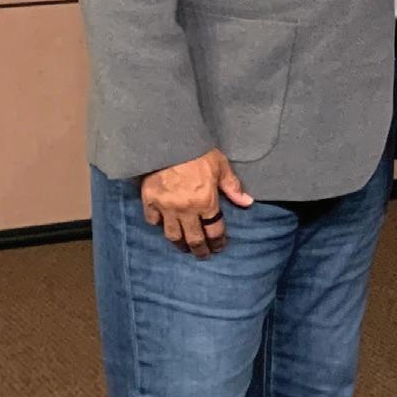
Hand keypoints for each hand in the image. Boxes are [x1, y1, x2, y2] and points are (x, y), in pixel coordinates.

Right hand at [140, 149, 254, 258]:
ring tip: (183, 248)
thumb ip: (232, 186)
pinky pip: (152, 220)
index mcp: (206, 202)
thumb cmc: (197, 152)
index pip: (214, 230)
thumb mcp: (221, 165)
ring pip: (172, 234)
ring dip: (179, 244)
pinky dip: (157, 225)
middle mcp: (186, 209)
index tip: (219, 247)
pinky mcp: (149, 200)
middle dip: (200, 250)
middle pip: (193, 238)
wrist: (168, 141)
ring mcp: (166, 207)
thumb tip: (247, 202)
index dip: (218, 242)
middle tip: (203, 255)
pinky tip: (162, 226)